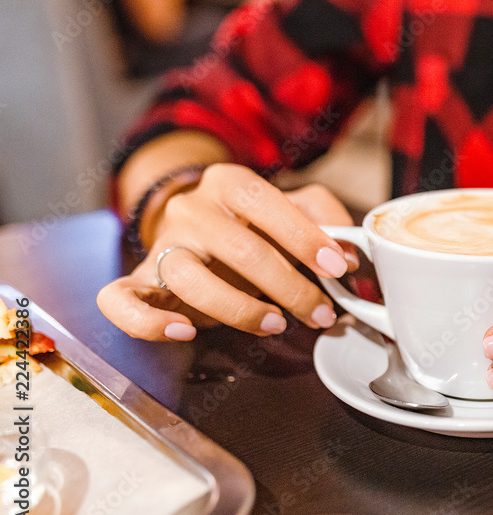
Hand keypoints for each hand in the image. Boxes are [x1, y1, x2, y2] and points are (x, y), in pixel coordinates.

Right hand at [98, 164, 355, 340]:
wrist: (195, 221)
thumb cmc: (254, 222)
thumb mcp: (292, 207)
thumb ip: (324, 220)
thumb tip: (349, 254)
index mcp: (231, 183)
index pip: (268, 203)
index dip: (305, 237)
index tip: (336, 268)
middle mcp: (192, 209)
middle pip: (241, 250)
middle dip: (290, 288)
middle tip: (320, 313)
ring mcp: (163, 244)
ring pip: (190, 278)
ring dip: (239, 309)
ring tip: (274, 324)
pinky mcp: (139, 279)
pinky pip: (122, 301)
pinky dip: (149, 322)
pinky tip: (184, 331)